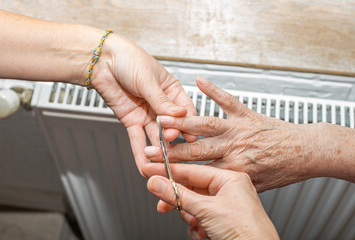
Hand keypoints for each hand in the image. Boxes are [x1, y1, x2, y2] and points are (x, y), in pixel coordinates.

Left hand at [91, 34, 196, 173]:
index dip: (188, 123)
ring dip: (158, 149)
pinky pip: (137, 139)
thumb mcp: (148, 79)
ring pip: (155, 136)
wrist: (101, 60)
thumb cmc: (128, 59)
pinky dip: (140, 152)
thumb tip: (180, 114)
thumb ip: (162, 101)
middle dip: (172, 137)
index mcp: (172, 91)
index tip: (190, 134)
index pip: (185, 110)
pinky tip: (144, 164)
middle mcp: (161, 105)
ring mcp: (146, 114)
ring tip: (160, 161)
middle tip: (170, 141)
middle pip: (171, 126)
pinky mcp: (131, 121)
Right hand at [143, 163, 278, 239]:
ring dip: (190, 217)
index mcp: (230, 179)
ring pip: (194, 206)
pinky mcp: (222, 221)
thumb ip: (178, 195)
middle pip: (191, 189)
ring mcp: (226, 206)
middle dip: (180, 202)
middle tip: (163, 204)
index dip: (169, 171)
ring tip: (196, 225)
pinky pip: (200, 218)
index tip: (151, 169)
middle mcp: (228, 190)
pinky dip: (197, 227)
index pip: (192, 170)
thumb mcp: (207, 210)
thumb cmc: (246, 231)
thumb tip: (156, 183)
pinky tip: (203, 233)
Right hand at [145, 77, 319, 190]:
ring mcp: (239, 129)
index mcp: (234, 168)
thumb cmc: (281, 170)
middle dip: (169, 151)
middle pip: (195, 149)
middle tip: (150, 150)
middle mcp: (234, 147)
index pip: (197, 172)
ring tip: (162, 120)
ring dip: (182, 122)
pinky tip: (200, 82)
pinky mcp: (246, 114)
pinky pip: (227, 100)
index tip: (156, 173)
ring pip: (206, 125)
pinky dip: (213, 90)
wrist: (305, 153)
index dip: (174, 173)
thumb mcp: (251, 188)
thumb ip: (225, 190)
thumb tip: (200, 200)